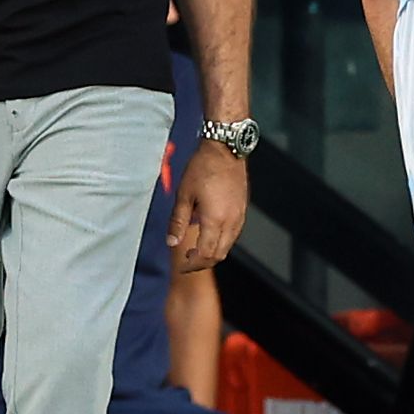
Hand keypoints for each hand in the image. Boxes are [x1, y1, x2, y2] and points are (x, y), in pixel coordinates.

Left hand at [166, 142, 247, 271]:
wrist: (226, 149)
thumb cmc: (203, 167)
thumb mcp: (184, 195)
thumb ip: (177, 221)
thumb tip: (171, 242)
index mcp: (215, 220)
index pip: (205, 254)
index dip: (193, 264)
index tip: (182, 265)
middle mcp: (231, 221)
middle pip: (219, 254)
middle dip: (203, 262)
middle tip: (187, 261)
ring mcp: (239, 216)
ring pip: (228, 246)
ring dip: (213, 252)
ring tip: (196, 248)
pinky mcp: (242, 209)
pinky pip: (233, 234)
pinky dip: (221, 241)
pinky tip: (208, 233)